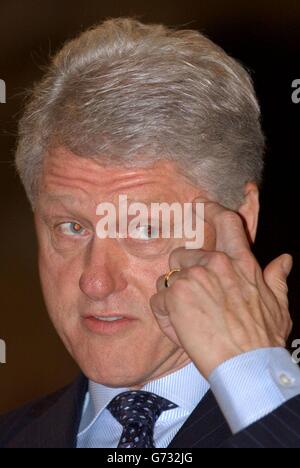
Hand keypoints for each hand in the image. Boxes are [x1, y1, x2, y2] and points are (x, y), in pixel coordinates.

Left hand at [150, 199, 292, 378]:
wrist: (246, 363)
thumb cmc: (263, 336)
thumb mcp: (277, 303)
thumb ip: (277, 277)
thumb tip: (284, 259)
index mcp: (240, 262)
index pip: (227, 222)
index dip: (211, 209)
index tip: (199, 204)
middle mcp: (215, 264)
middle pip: (182, 255)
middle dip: (182, 273)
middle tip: (192, 298)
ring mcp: (193, 278)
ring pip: (167, 279)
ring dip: (172, 298)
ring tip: (190, 320)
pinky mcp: (175, 297)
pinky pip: (159, 301)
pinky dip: (164, 316)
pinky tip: (181, 329)